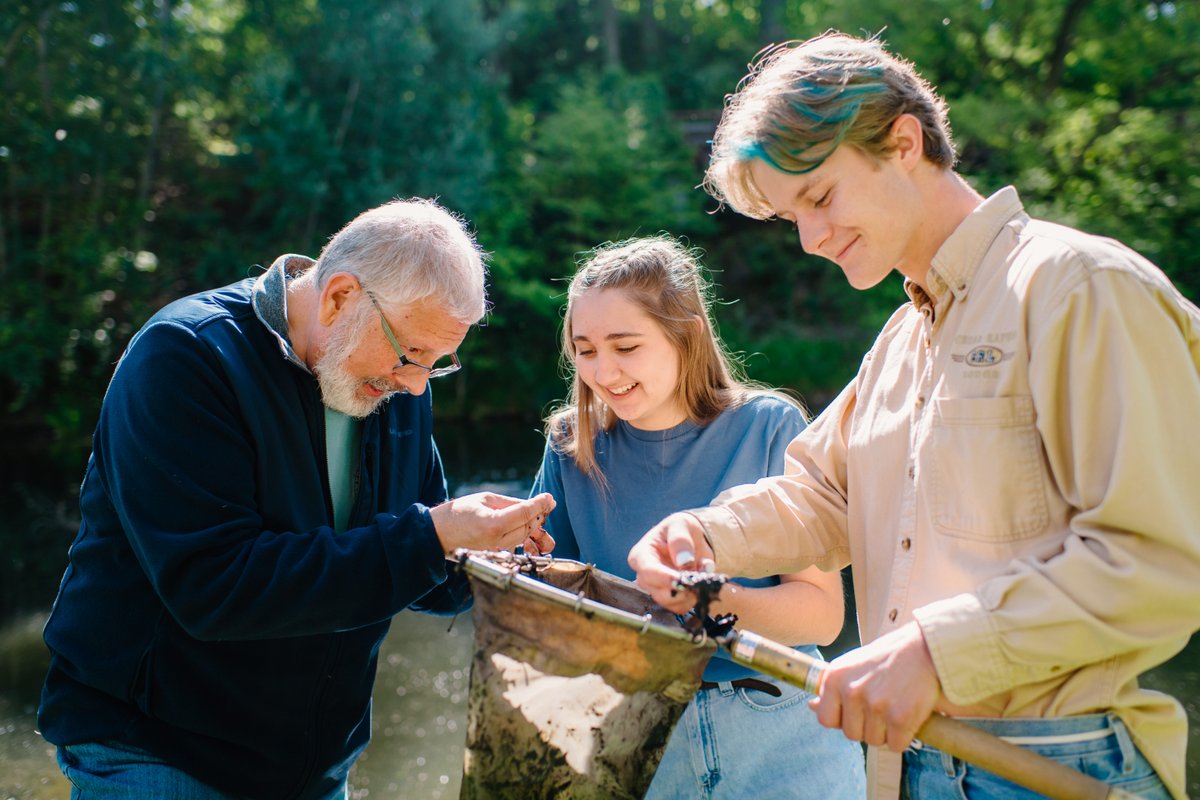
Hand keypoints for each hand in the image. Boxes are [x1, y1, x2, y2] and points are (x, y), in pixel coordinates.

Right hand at [429, 492, 554, 555]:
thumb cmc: (459, 512)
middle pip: (527, 526)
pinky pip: (515, 541)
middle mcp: (496, 540)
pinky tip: (528, 520)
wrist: (439, 533)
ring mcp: (495, 549)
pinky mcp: (494, 552)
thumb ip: (510, 502)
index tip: (549, 497)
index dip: (539, 504)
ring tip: (541, 509)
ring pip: (524, 535)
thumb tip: (531, 504)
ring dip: (534, 522)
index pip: (524, 513)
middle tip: (548, 502)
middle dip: (540, 513)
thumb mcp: (485, 499)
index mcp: (492, 524)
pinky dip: (524, 530)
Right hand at [627, 512, 714, 611]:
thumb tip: (684, 562)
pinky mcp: (670, 599)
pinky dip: (694, 598)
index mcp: (641, 555)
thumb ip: (680, 540)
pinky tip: (699, 583)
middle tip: (699, 578)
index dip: (665, 578)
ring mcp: (656, 589)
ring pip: (671, 603)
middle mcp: (644, 576)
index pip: (647, 571)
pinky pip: (681, 607)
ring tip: (701, 575)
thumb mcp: (680, 524)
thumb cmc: (680, 529)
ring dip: (691, 594)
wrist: (690, 539)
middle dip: (682, 589)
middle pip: (659, 593)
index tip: (683, 579)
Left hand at [809, 621, 943, 751]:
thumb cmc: (888, 657)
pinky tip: (908, 715)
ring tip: (896, 706)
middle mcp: (851, 691)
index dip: (843, 719)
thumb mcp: (853, 665)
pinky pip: (896, 745)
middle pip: (851, 734)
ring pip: (874, 741)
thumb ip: (833, 687)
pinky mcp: (899, 717)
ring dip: (886, 732)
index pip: (825, 719)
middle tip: (883, 706)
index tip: (857, 711)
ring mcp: (875, 705)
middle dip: (867, 727)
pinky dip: (904, 737)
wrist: (925, 649)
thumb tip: (812, 706)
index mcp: (834, 677)